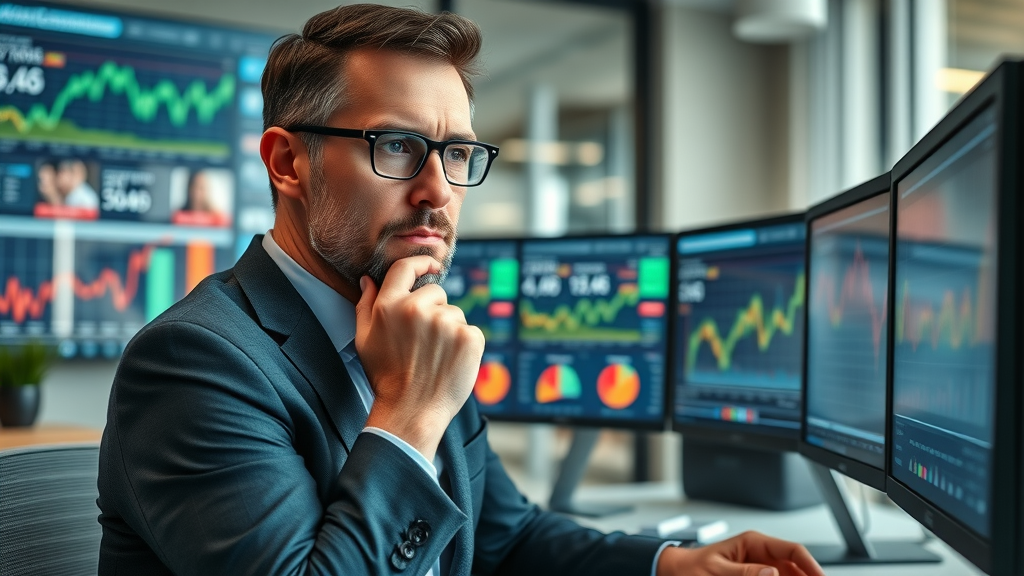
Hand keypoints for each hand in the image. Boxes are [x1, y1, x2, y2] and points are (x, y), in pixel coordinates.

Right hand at [355, 256, 484, 460]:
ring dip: (449, 329)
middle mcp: (417, 309)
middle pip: (436, 293)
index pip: (406, 268)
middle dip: (434, 310)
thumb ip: (365, 305)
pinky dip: (464, 345)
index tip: (431, 266)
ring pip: (454, 313)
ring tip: (436, 357)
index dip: (421, 263)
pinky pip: (470, 330)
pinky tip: (450, 363)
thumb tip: (369, 280)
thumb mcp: (364, 340)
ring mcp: (445, 322)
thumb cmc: (386, 378)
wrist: (411, 412)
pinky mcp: (469, 337)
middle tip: (424, 342)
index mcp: (390, 306)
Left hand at [656, 531, 823, 575]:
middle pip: (796, 567)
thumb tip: (772, 573)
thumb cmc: (692, 568)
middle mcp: (760, 554)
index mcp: (753, 543)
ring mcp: (760, 568)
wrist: (676, 573)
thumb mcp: (716, 571)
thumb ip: (744, 572)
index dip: (812, 565)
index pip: (793, 550)